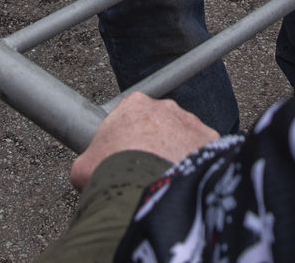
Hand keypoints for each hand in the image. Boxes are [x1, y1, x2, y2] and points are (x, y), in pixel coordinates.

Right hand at [70, 92, 219, 190]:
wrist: (145, 189)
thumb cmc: (112, 172)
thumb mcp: (83, 167)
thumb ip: (87, 162)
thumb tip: (87, 171)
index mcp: (134, 105)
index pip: (133, 116)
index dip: (128, 138)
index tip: (126, 156)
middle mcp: (166, 108)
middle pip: (161, 126)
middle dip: (156, 144)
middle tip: (146, 170)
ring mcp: (192, 123)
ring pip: (184, 139)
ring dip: (177, 155)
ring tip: (167, 180)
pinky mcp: (211, 143)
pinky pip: (204, 154)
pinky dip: (197, 166)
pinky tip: (186, 182)